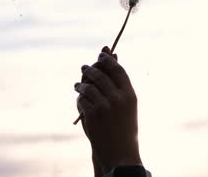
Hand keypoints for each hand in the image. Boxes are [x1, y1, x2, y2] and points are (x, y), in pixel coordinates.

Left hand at [75, 46, 141, 172]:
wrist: (120, 152)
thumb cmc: (124, 127)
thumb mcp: (127, 105)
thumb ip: (119, 85)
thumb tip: (114, 60)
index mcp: (130, 94)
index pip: (118, 70)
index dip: (108, 60)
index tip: (101, 54)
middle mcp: (118, 98)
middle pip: (101, 75)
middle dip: (90, 69)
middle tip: (84, 67)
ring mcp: (104, 106)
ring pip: (88, 87)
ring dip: (81, 84)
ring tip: (77, 85)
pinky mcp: (92, 115)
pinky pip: (82, 100)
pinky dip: (80, 99)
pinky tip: (80, 100)